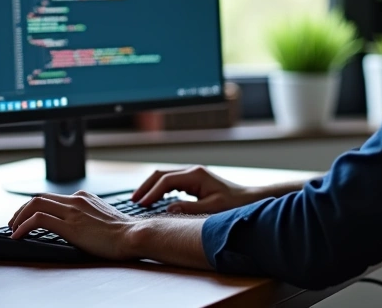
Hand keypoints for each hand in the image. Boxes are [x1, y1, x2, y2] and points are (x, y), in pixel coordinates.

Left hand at [8, 191, 138, 260]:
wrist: (133, 236)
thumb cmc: (123, 233)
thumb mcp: (103, 219)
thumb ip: (89, 217)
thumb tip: (79, 227)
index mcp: (84, 198)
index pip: (52, 197)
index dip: (35, 207)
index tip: (27, 217)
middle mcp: (77, 200)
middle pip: (39, 197)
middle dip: (21, 209)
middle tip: (13, 222)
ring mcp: (72, 211)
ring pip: (35, 204)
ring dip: (18, 216)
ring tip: (12, 228)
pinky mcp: (70, 225)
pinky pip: (38, 220)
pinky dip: (23, 226)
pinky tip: (18, 235)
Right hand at [132, 165, 254, 213]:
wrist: (249, 199)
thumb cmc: (234, 204)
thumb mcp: (212, 208)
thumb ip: (189, 209)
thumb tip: (168, 210)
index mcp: (195, 175)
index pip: (166, 181)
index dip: (152, 193)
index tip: (141, 205)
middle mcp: (192, 172)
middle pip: (160, 174)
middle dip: (145, 187)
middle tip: (133, 202)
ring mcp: (192, 175)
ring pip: (164, 177)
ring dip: (150, 187)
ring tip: (139, 201)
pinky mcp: (193, 181)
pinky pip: (170, 182)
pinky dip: (159, 189)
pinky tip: (154, 200)